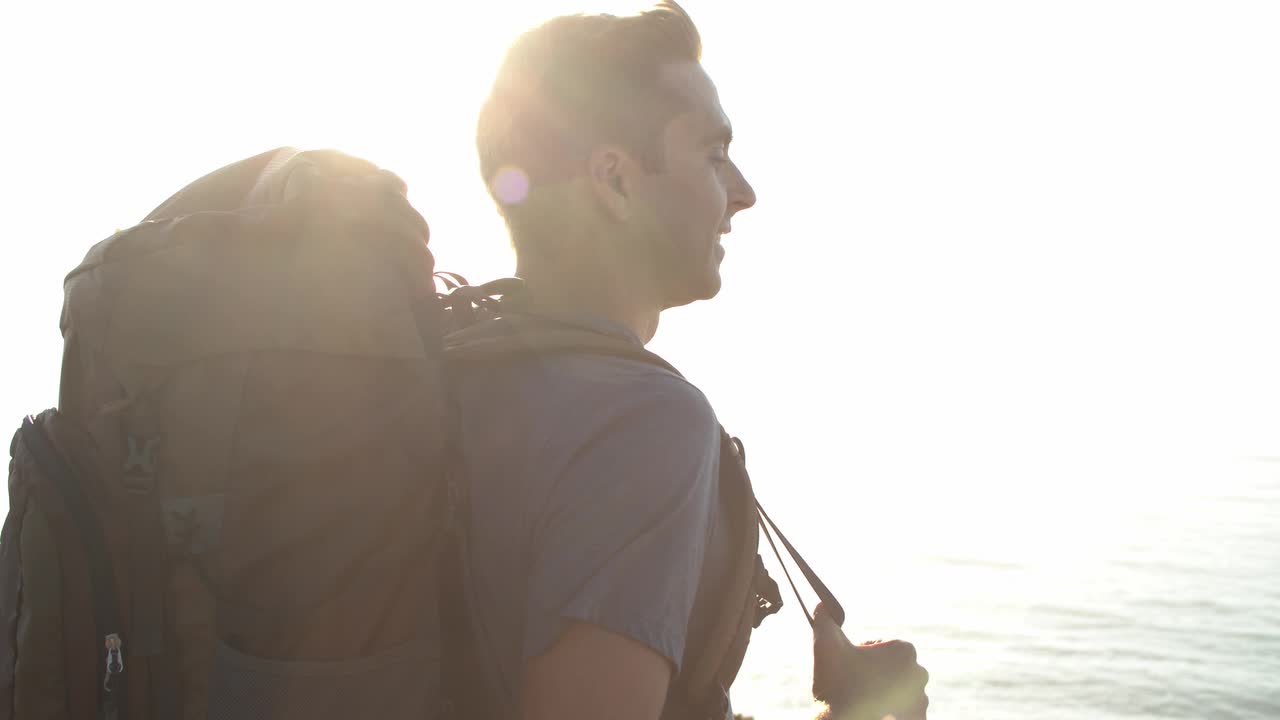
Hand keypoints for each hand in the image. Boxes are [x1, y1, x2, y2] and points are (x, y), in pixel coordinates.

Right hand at [812, 603, 928, 719]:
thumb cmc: (837, 685)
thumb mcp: (826, 646)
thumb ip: (825, 621)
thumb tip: (822, 605)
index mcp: (904, 650)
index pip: (878, 648)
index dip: (859, 656)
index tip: (849, 669)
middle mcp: (920, 674)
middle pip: (889, 670)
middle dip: (873, 675)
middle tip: (853, 687)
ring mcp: (922, 701)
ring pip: (896, 692)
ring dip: (882, 695)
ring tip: (862, 703)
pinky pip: (903, 712)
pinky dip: (890, 712)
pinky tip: (874, 714)